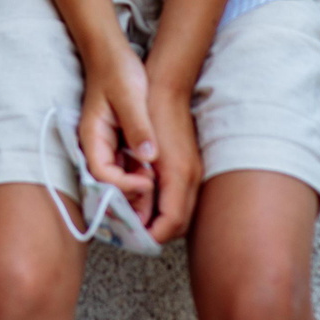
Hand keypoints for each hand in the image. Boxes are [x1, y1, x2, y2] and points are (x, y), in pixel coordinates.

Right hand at [78, 43, 157, 219]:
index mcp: (92, 137)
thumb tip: (149, 156)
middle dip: (130, 199)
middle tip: (157, 199)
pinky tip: (158, 178)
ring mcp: (107, 148)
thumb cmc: (117, 70)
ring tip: (160, 192)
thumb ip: (138, 126)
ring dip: (138, 192)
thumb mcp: (130, 96)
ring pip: (119, 182)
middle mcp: (97, 148)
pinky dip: (141, 178)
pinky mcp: (119, 146)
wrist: (112, 54)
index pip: (102, 176)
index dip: (124, 187)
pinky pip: (127, 171)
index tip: (148, 182)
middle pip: (109, 187)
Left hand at [142, 86, 202, 241]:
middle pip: (178, 225)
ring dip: (157, 221)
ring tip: (129, 219)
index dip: (150, 237)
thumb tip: (135, 196)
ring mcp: (192, 171)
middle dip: (153, 233)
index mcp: (178, 173)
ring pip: (179, 213)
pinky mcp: (188, 166)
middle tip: (126, 233)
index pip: (171, 224)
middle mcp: (190, 177)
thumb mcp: (136, 132)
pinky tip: (141, 198)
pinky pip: (178, 198)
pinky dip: (161, 206)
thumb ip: (135, 159)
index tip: (129, 238)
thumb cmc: (149, 105)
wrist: (167, 81)